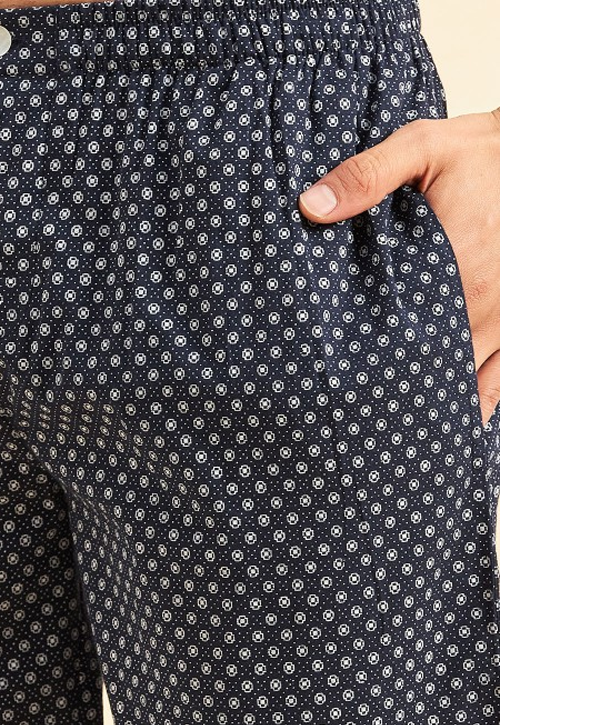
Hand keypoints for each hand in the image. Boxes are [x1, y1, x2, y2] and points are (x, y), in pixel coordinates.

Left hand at [297, 109, 499, 426]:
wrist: (551, 155)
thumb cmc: (485, 154)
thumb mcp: (422, 148)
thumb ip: (367, 176)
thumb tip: (313, 206)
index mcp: (452, 268)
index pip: (396, 332)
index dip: (363, 362)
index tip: (333, 387)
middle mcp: (482, 305)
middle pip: (427, 363)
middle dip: (390, 390)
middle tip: (354, 422)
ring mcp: (508, 320)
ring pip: (465, 380)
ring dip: (431, 404)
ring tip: (393, 436)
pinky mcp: (522, 323)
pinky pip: (504, 376)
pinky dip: (480, 402)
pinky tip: (460, 425)